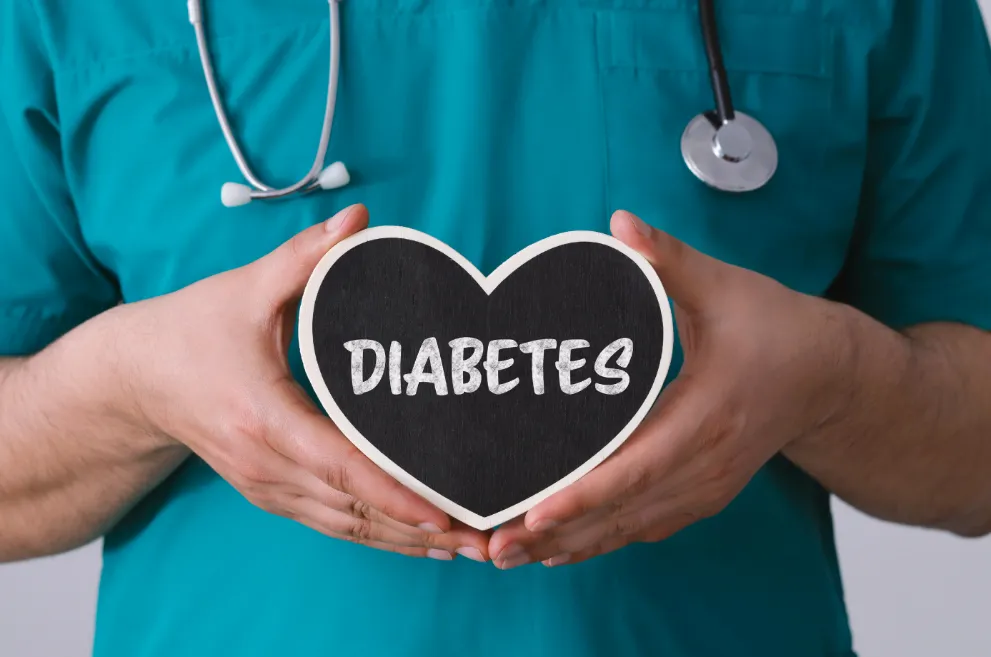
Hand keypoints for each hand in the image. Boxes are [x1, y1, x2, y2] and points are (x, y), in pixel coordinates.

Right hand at [113, 205, 489, 561]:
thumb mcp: (243, 289)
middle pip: (354, 510)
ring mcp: (265, 486)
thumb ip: (304, 257)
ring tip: (467, 548)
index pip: (339, 466)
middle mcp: (265, 465)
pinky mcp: (269, 493)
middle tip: (483, 538)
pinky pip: (331, 524)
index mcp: (263, 417)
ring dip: (406, 543)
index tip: (443, 513)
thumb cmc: (191, 330)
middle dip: (420, 529)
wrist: (135, 379)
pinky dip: (377, 536)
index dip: (393, 493)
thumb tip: (357, 217)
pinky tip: (418, 542)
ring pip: (346, 527)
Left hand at [488, 210, 852, 568]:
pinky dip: (597, 541)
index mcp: (708, 416)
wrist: (830, 376)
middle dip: (555, 533)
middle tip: (492, 545)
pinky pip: (643, 526)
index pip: (637, 467)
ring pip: (629, 528)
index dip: (584, 493)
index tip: (533, 512)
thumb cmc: (778, 328)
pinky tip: (555, 549)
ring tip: (506, 554)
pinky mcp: (701, 494)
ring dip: (568, 545)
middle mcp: (707, 465)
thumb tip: (620, 223)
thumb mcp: (726, 286)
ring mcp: (706, 488)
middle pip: (623, 511)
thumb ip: (669, 259)